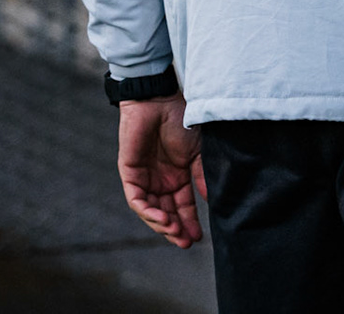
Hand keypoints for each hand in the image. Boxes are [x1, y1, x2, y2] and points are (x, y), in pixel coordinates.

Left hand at [118, 93, 204, 247]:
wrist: (160, 100)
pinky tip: (162, 219)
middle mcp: (160, 181)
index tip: (199, 238)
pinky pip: (137, 200)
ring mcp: (144, 178)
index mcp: (178, 176)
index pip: (182, 206)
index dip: (189, 222)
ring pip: (150, 210)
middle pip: (165, 213)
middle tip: (187, 242)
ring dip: (162, 224)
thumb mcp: (198, 153)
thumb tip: (213, 201)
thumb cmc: (182, 120)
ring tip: (175, 232)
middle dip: (175, 230)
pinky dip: (148, 212)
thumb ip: (202, 177)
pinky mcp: (130, 173)